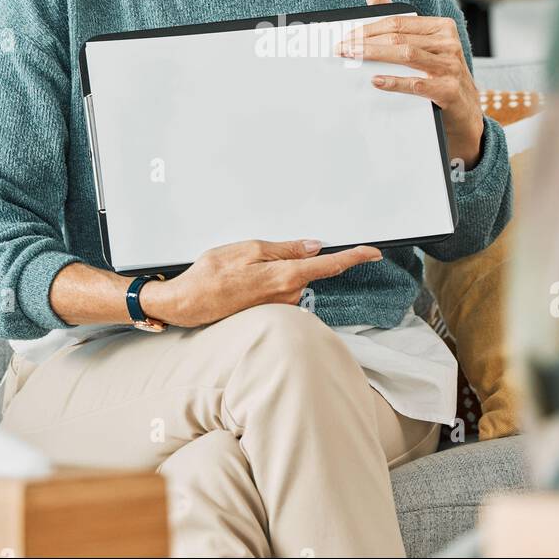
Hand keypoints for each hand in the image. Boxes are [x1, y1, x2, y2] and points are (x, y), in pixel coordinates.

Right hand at [147, 238, 382, 327]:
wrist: (185, 305)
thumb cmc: (209, 277)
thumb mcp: (247, 250)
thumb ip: (284, 249)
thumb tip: (312, 246)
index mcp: (285, 276)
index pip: (329, 265)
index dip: (354, 257)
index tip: (373, 252)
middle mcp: (287, 295)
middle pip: (305, 269)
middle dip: (287, 259)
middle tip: (252, 258)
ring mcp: (278, 307)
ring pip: (289, 279)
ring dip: (271, 272)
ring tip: (238, 272)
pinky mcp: (267, 313)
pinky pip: (276, 290)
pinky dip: (263, 283)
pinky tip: (239, 284)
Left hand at [334, 0, 484, 168]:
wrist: (466, 110)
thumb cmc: (441, 74)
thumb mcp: (425, 45)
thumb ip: (399, 20)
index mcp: (442, 27)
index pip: (398, 22)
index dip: (369, 28)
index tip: (347, 36)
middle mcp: (448, 43)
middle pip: (399, 37)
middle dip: (366, 42)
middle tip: (342, 49)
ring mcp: (450, 66)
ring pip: (406, 54)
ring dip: (374, 55)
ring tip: (352, 58)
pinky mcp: (449, 89)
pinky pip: (416, 83)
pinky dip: (394, 81)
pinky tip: (375, 80)